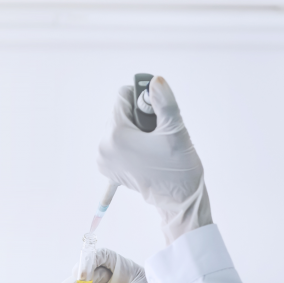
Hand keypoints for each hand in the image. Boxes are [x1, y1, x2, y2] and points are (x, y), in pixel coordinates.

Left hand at [97, 76, 211, 243]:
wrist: (179, 201)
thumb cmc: (179, 168)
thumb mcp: (175, 131)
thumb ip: (164, 102)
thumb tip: (155, 81)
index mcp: (115, 136)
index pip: (123, 97)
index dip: (144, 99)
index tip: (157, 112)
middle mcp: (104, 147)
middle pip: (121, 113)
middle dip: (140, 117)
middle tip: (158, 135)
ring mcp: (105, 160)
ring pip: (120, 128)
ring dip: (137, 130)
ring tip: (155, 147)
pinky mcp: (110, 169)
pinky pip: (118, 145)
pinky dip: (131, 144)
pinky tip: (145, 153)